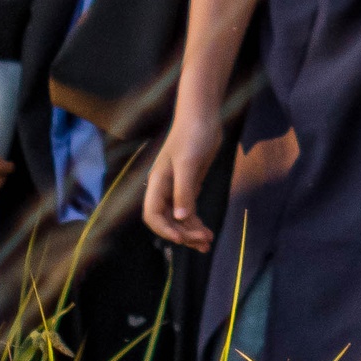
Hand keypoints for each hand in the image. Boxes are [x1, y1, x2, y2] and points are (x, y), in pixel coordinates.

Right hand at [144, 107, 222, 251]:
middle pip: (168, 220)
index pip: (153, 215)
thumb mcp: (188, 163)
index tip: (181, 238)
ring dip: (192, 232)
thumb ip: (184, 191)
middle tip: (204, 242)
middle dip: (183, 234)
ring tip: (208, 243)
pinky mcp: (190, 185)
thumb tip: (180, 217)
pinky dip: (196, 222)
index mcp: (158, 183)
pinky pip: (189, 210)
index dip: (164, 230)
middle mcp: (165, 189)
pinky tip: (207, 232)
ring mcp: (177, 188)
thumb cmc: (192, 136)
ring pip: (180, 218)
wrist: (204, 117)